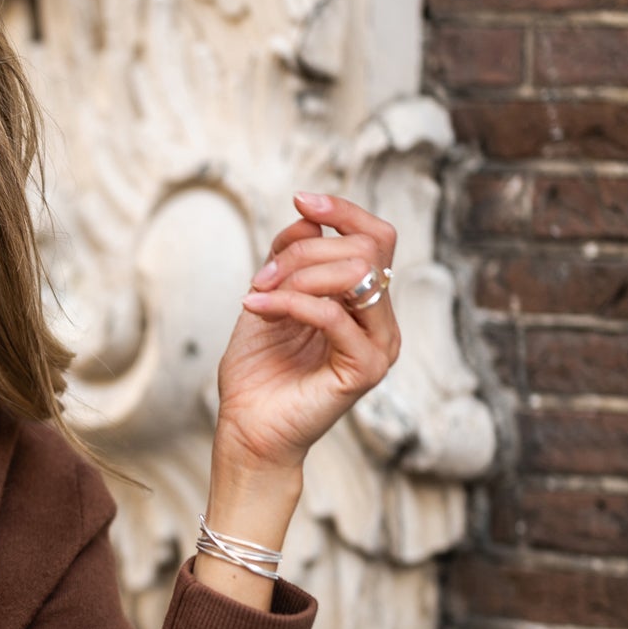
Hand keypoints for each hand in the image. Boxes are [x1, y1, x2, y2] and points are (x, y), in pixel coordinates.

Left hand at [192, 192, 398, 608]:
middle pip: (366, 249)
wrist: (246, 430)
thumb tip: (310, 213)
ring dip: (299, 274)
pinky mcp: (367, 369)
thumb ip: (290, 258)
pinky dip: (291, 302)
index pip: (377, 238)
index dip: (345, 210)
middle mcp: (381, 320)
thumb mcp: (269, 297)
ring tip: (258, 293)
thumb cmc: (257, 372)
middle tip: (263, 274)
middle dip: (306, 249)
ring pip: (357, 274)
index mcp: (363, 302)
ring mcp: (380, 345)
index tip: (302, 198)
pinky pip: (336, 314)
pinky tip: (257, 306)